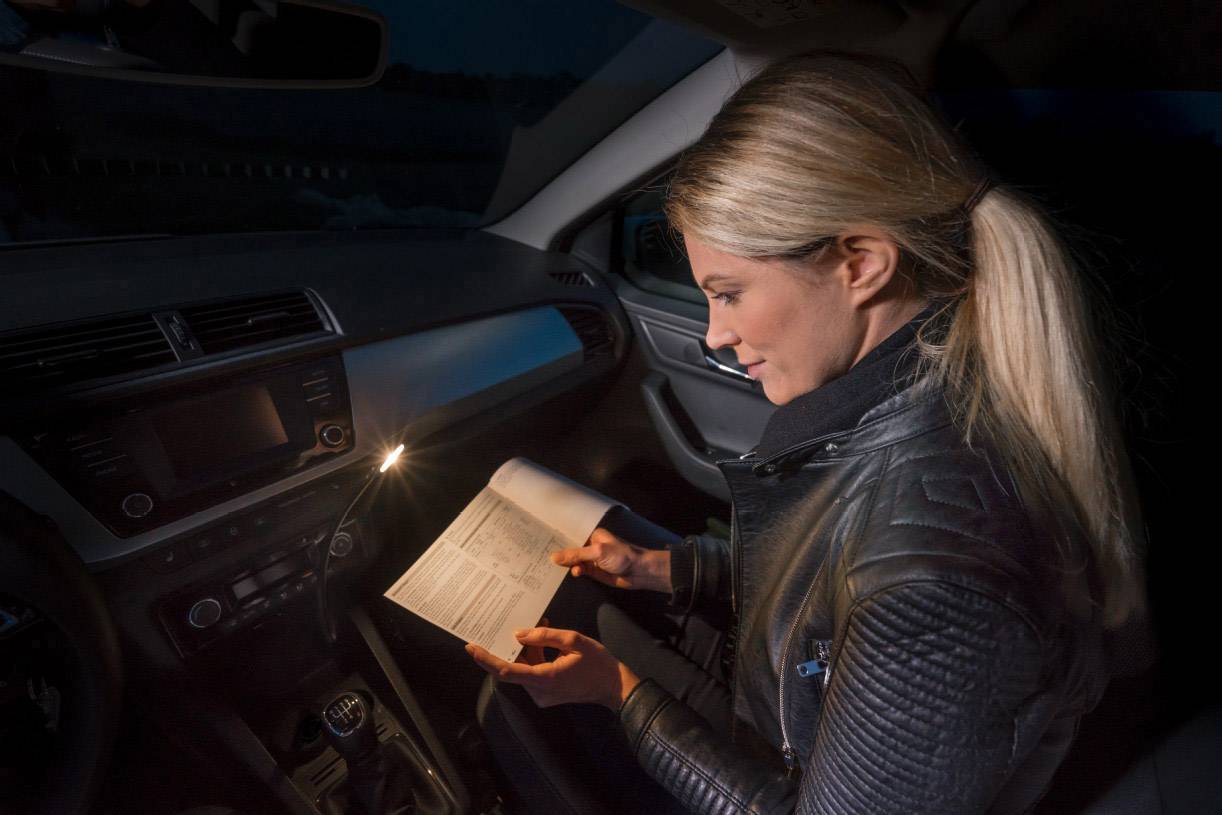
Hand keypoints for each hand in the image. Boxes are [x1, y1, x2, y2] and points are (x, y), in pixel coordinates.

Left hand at [465, 624, 640, 710]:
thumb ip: (545, 636)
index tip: (472, 647)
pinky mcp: (546, 695)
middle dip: (507, 648)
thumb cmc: (598, 663)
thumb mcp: (574, 641)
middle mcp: (539, 691)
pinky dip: (534, 657)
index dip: (487, 659)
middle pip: (512, 669)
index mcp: (545, 679)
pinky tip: (543, 639)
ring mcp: (542, 696)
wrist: (615, 687)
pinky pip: (532, 674)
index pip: (507, 671)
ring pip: (523, 670)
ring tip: (536, 626)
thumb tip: (518, 634)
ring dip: (525, 650)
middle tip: (499, 627)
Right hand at [550, 528, 670, 592]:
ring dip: (567, 565)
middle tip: (541, 557)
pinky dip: (575, 573)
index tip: (542, 543)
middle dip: (560, 554)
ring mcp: (592, 560)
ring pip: (574, 562)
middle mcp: (590, 546)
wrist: (639, 572)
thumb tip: (554, 557)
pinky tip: (570, 575)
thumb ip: (576, 555)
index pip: (572, 536)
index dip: (559, 540)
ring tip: (555, 569)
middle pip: (571, 550)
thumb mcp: (597, 552)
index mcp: (592, 536)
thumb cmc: (621, 556)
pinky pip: (580, 571)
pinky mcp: (594, 572)